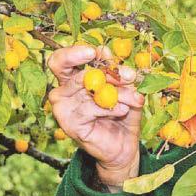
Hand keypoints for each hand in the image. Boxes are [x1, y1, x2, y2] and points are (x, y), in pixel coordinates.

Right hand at [47, 45, 143, 186]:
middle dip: (107, 71)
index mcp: (71, 79)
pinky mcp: (69, 125)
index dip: (75, 53)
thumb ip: (114, 71)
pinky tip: (122, 110)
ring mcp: (62, 109)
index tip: (98, 52)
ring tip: (134, 99)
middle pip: (74, 72)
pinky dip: (111, 107)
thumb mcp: (123, 88)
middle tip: (127, 75)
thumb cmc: (122, 113)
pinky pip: (90, 108)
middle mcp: (62, 92)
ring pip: (89, 90)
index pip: (61, 61)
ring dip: (118, 93)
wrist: (124, 145)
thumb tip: (105, 51)